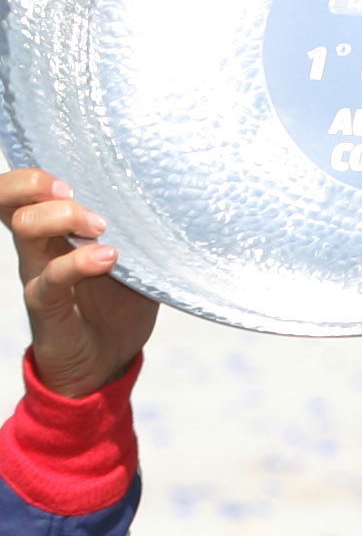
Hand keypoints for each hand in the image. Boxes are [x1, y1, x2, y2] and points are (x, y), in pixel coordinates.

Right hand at [2, 170, 158, 398]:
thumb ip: (139, 238)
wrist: (107, 362)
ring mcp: (38, 273)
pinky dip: (78, 263)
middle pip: (9, 198)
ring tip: (101, 228)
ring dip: (61, 217)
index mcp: (53, 230)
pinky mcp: (45, 305)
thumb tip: (171, 209)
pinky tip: (108, 258)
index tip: (76, 174)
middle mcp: (37, 246)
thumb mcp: (134, 266)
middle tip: (77, 194)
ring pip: (24, 227)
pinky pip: (49, 278)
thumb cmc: (119, 307)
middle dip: (38, 183)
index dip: (35, 173)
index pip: (22, 188)